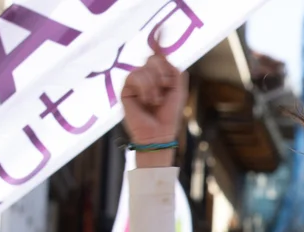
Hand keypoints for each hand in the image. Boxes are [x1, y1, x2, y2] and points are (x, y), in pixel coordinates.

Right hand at [120, 41, 186, 166]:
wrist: (159, 131)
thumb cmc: (169, 113)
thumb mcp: (178, 89)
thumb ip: (174, 70)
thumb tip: (163, 52)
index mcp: (159, 76)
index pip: (158, 56)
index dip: (158, 43)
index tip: (160, 28)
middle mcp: (146, 77)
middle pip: (153, 59)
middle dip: (163, 75)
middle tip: (164, 91)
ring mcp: (135, 82)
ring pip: (145, 68)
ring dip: (155, 87)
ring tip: (155, 101)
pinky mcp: (125, 88)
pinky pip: (135, 76)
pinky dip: (145, 89)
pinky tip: (147, 101)